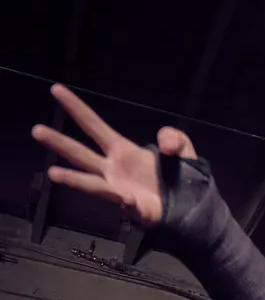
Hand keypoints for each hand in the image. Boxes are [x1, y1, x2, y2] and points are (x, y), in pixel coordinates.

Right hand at [31, 84, 197, 226]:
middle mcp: (113, 169)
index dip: (76, 108)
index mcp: (122, 150)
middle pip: (81, 154)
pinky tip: (127, 197)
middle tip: (36, 130)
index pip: (94, 125)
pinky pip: (128, 204)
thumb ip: (174, 137)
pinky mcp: (134, 210)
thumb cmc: (181, 179)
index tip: (56, 90)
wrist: (193, 209)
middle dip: (59, 143)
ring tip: (52, 174)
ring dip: (72, 179)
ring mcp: (120, 190)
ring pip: (91, 184)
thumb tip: (163, 142)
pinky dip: (127, 201)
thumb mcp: (183, 150)